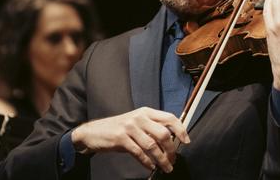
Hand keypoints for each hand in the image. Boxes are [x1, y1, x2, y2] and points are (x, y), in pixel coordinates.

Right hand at [71, 107, 189, 172]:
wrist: (93, 132)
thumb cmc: (119, 129)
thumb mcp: (137, 123)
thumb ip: (152, 127)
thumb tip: (171, 140)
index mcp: (146, 112)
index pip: (169, 118)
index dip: (180, 129)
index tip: (186, 141)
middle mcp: (139, 117)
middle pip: (163, 133)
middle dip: (171, 149)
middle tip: (173, 160)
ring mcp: (130, 127)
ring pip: (152, 145)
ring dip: (161, 159)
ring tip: (166, 167)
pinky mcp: (121, 138)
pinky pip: (139, 152)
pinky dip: (147, 162)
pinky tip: (151, 167)